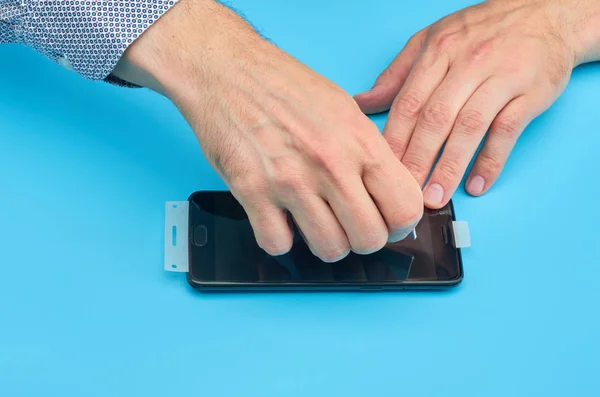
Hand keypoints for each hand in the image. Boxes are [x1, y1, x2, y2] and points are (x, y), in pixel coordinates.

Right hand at [113, 0, 422, 261]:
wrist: (227, 70)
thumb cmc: (285, 86)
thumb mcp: (345, 109)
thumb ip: (369, 154)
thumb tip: (388, 194)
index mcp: (360, 141)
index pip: (404, 208)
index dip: (399, 225)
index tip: (386, 223)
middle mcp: (330, 163)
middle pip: (369, 239)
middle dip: (361, 239)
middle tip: (348, 225)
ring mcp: (290, 180)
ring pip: (329, 249)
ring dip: (324, 243)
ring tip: (313, 222)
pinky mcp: (252, 192)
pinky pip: (278, 244)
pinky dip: (280, 239)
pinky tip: (279, 219)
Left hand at [355, 0, 599, 207]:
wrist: (547, 12)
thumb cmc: (484, 29)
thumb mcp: (434, 39)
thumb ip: (397, 74)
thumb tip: (362, 102)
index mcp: (438, 51)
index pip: (409, 102)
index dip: (394, 140)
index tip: (383, 170)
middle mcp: (468, 63)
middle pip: (435, 118)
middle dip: (417, 160)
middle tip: (406, 194)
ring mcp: (501, 78)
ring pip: (469, 127)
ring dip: (450, 166)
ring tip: (435, 197)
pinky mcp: (530, 93)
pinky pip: (507, 131)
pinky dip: (491, 160)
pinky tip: (476, 185)